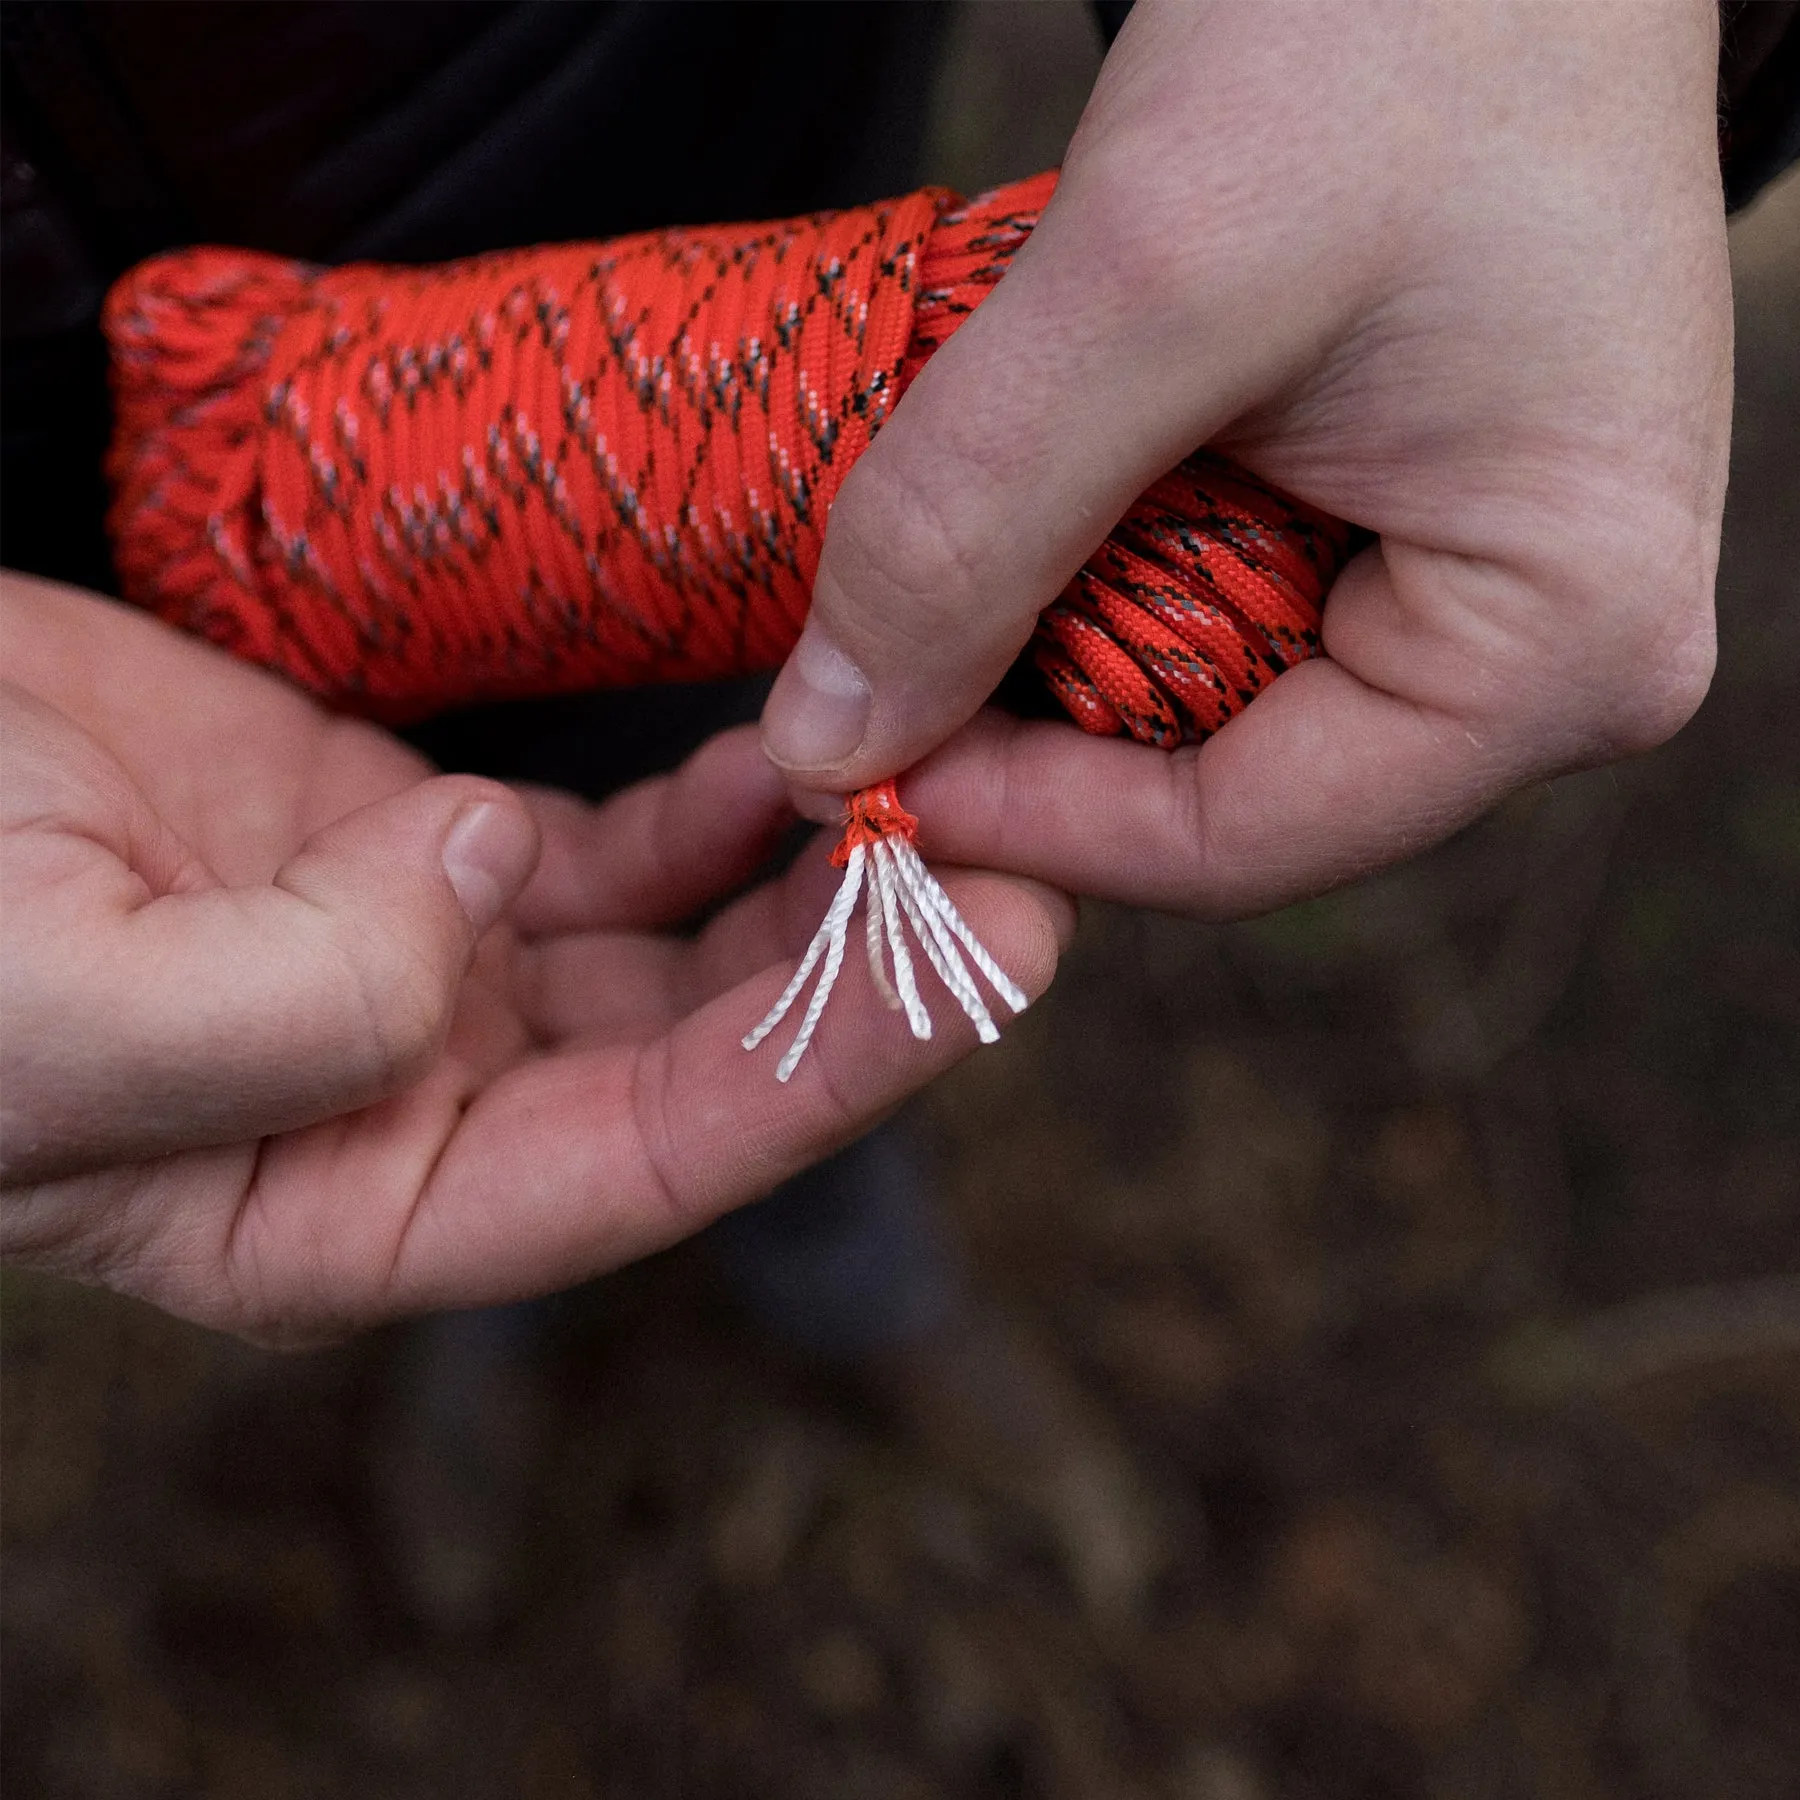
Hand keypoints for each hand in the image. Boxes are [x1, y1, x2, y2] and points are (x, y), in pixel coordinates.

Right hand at [0, 575, 1067, 1344]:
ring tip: (953, 789)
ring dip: (822, 881)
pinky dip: (724, 805)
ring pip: (685, 950)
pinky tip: (809, 752)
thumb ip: (291, 1011)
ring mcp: (444, 972)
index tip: (983, 958)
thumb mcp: (53, 1016)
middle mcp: (431, 1107)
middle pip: (703, 1057)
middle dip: (868, 969)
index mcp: (359, 1211)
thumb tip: (489, 885)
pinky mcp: (430, 850)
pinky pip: (624, 844)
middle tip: (1026, 858)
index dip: (829, 1067)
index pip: (652, 1162)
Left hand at [762, 0, 1731, 915]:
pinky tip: (1033, 503)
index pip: (1232, 843)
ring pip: (1200, 715)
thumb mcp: (1155, 275)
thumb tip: (822, 746)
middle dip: (1027, 736)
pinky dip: (1101, 578)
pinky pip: (1225, 619)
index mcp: (1563, 653)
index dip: (1020, 821)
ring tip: (936, 558)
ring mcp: (1483, 605)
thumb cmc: (1405, 23)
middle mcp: (1551, 667)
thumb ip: (971, 522)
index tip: (844, 758)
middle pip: (1214, 796)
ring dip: (1048, 653)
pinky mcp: (1417, 540)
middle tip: (858, 665)